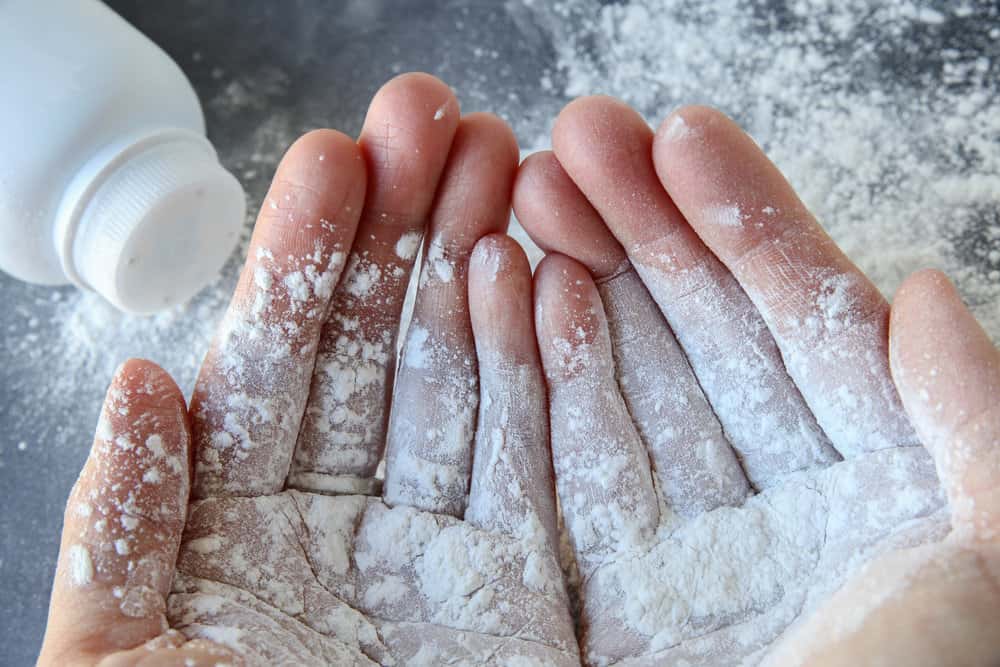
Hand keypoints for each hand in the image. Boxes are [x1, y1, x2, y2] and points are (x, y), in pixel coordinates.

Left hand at [37, 74, 577, 665]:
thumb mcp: (119, 660)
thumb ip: (121, 529)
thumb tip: (137, 383)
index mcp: (239, 526)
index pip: (276, 364)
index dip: (303, 258)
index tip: (332, 158)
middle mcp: (347, 519)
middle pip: (381, 346)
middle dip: (404, 226)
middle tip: (433, 116)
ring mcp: (443, 546)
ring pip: (464, 378)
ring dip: (478, 267)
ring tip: (499, 167)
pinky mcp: (525, 591)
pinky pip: (539, 462)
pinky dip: (544, 370)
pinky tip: (543, 280)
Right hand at [513, 99, 970, 664]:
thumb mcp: (979, 575)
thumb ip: (978, 432)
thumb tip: (922, 291)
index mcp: (856, 498)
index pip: (795, 328)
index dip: (742, 225)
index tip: (680, 134)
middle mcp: (751, 508)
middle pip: (688, 334)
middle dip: (636, 223)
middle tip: (576, 131)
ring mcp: (654, 545)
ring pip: (609, 377)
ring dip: (566, 273)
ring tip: (524, 183)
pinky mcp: (569, 591)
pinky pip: (542, 461)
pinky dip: (518, 371)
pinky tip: (500, 286)